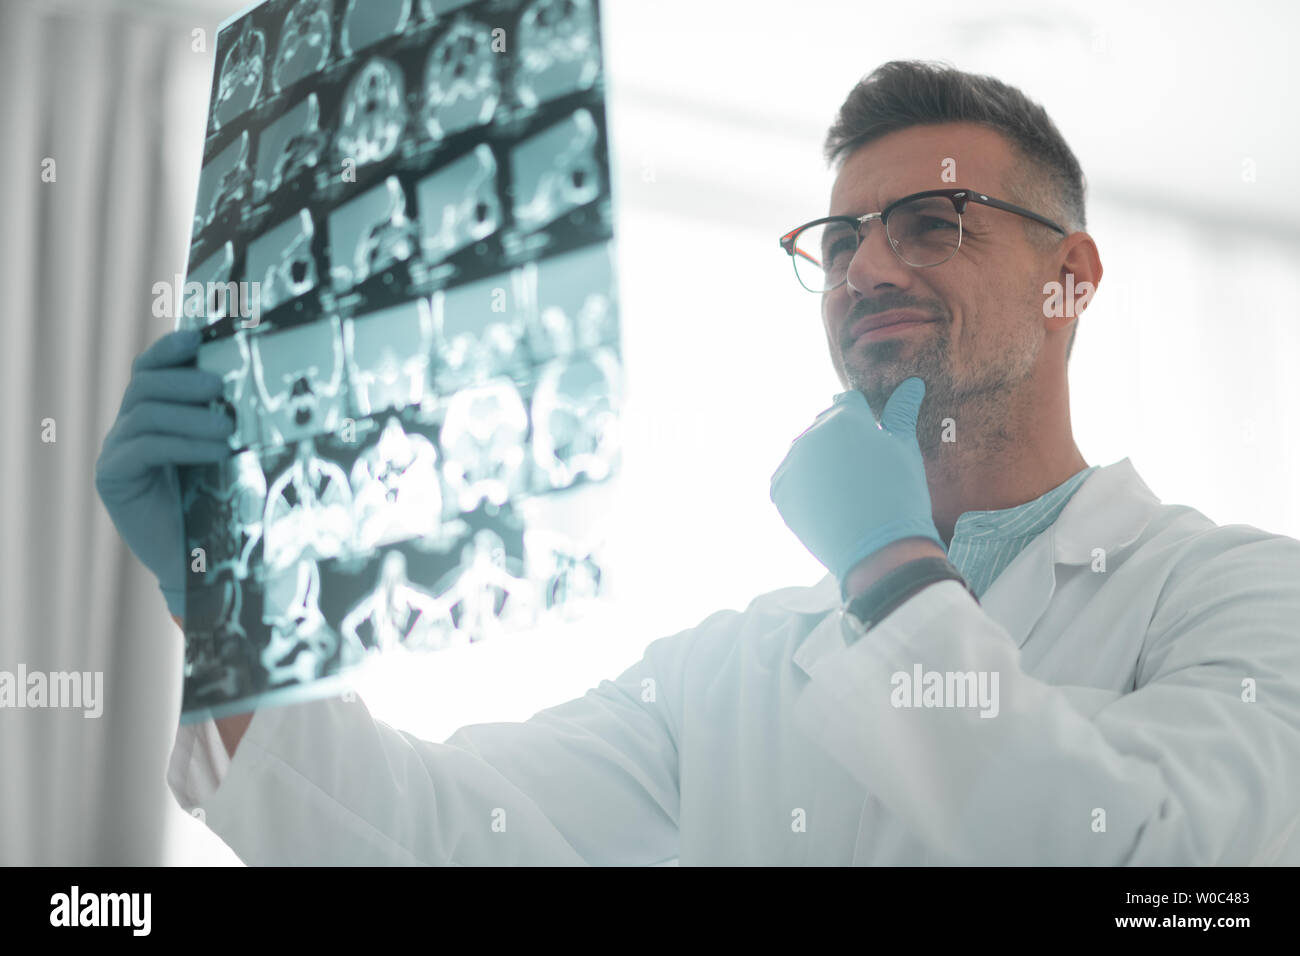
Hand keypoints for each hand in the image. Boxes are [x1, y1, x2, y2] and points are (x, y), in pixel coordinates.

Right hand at [94, 329, 234, 617]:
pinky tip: (217, 452)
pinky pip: (144, 448)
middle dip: (184, 380)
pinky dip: (184, 445)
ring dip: (191, 416)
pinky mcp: (113, 478)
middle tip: (220, 386)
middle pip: (145, 385)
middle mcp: (128, 428)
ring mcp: (116, 452)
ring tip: (228, 427)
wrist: (203, 560)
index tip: (198, 337)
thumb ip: (226, 416)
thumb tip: (257, 379)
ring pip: (145, 414)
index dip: (169, 349)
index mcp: (153, 414)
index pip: (150, 369)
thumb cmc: (222, 501)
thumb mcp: (226, 450)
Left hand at [769, 377, 943, 591]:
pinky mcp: (780, 492)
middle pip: (824, 427)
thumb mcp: (905, 450)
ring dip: (821, 462)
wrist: (878, 550)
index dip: (863, 419)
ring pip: (806, 452)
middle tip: (861, 470)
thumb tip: (911, 384)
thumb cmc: (899, 496)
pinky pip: (791, 479)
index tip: (871, 439)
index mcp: (843, 419)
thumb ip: (902, 413)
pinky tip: (827, 501)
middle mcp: (810, 436)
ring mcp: (791, 464)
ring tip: (845, 489)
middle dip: (839, 440)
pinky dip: (805, 487)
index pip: (848, 403)